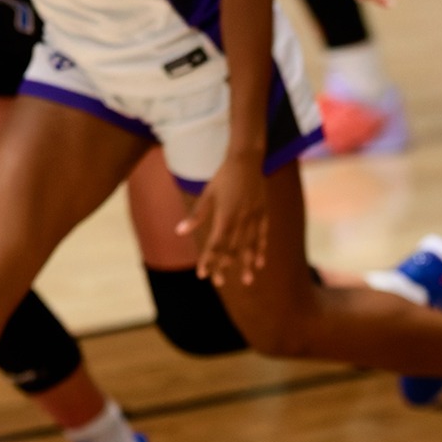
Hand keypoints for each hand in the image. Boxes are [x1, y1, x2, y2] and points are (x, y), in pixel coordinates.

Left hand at [177, 156, 269, 286]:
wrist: (247, 159)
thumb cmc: (223, 176)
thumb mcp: (207, 194)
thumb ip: (196, 215)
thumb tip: (179, 232)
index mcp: (224, 216)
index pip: (215, 244)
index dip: (209, 260)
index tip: (202, 274)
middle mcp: (240, 220)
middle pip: (232, 249)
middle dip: (224, 266)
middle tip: (219, 282)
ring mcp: (254, 218)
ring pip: (249, 246)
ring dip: (247, 264)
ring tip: (247, 281)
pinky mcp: (263, 213)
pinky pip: (262, 235)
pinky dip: (261, 249)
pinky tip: (260, 263)